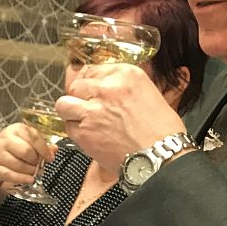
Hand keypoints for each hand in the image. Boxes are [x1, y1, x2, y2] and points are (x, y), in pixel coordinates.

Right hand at [0, 122, 53, 187]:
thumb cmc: (15, 147)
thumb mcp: (28, 142)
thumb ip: (42, 145)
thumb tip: (54, 150)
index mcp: (16, 129)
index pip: (33, 137)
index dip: (44, 150)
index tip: (50, 158)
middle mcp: (5, 139)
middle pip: (26, 151)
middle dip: (35, 160)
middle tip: (39, 165)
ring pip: (18, 164)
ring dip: (30, 171)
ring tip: (34, 172)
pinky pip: (9, 174)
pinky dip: (21, 178)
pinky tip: (30, 180)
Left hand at [56, 63, 185, 169]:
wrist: (161, 156)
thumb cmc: (162, 131)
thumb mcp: (149, 94)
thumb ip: (123, 87)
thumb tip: (106, 87)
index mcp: (126, 75)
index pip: (92, 69)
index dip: (90, 82)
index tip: (92, 90)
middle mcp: (107, 88)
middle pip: (76, 85)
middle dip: (80, 97)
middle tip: (89, 108)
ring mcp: (93, 110)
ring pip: (64, 104)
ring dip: (71, 112)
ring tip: (84, 121)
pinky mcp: (84, 131)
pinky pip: (68, 126)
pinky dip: (76, 132)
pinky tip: (91, 136)